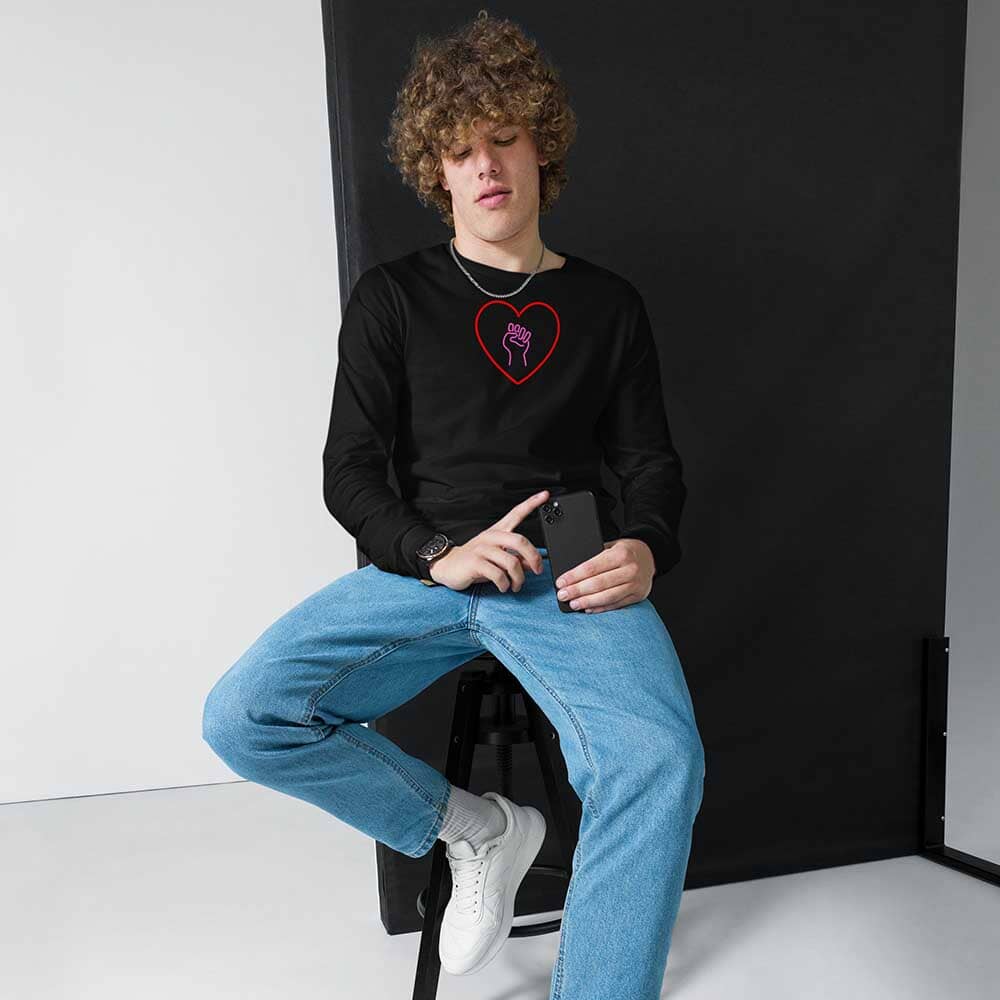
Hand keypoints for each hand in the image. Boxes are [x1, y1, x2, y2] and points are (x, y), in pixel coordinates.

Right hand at [428, 490, 550, 591]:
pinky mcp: (475, 562)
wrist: (447, 566)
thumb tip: (532, 564)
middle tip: (537, 570)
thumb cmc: (474, 561)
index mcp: (497, 531)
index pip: (516, 513)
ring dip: (518, 578)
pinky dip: (505, 584)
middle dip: (533, 558)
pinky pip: (498, 575)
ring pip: (512, 562)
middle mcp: (491, 537)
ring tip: (515, 585)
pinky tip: (503, 587)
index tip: (545, 495)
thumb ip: (516, 559)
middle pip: (520, 541)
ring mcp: (482, 549)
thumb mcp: (497, 559)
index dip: (531, 503)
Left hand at [553, 538, 654, 612]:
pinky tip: (589, 609)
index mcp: (621, 554)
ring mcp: (636, 584)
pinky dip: (601, 608)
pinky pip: (616, 605)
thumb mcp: (611, 546)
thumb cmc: (626, 551)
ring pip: (607, 596)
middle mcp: (630, 569)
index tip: (561, 582)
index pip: (592, 567)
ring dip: (588, 602)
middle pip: (598, 584)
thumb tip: (572, 574)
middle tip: (562, 595)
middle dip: (577, 591)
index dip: (574, 576)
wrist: (650, 556)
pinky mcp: (638, 596)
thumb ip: (596, 557)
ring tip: (573, 604)